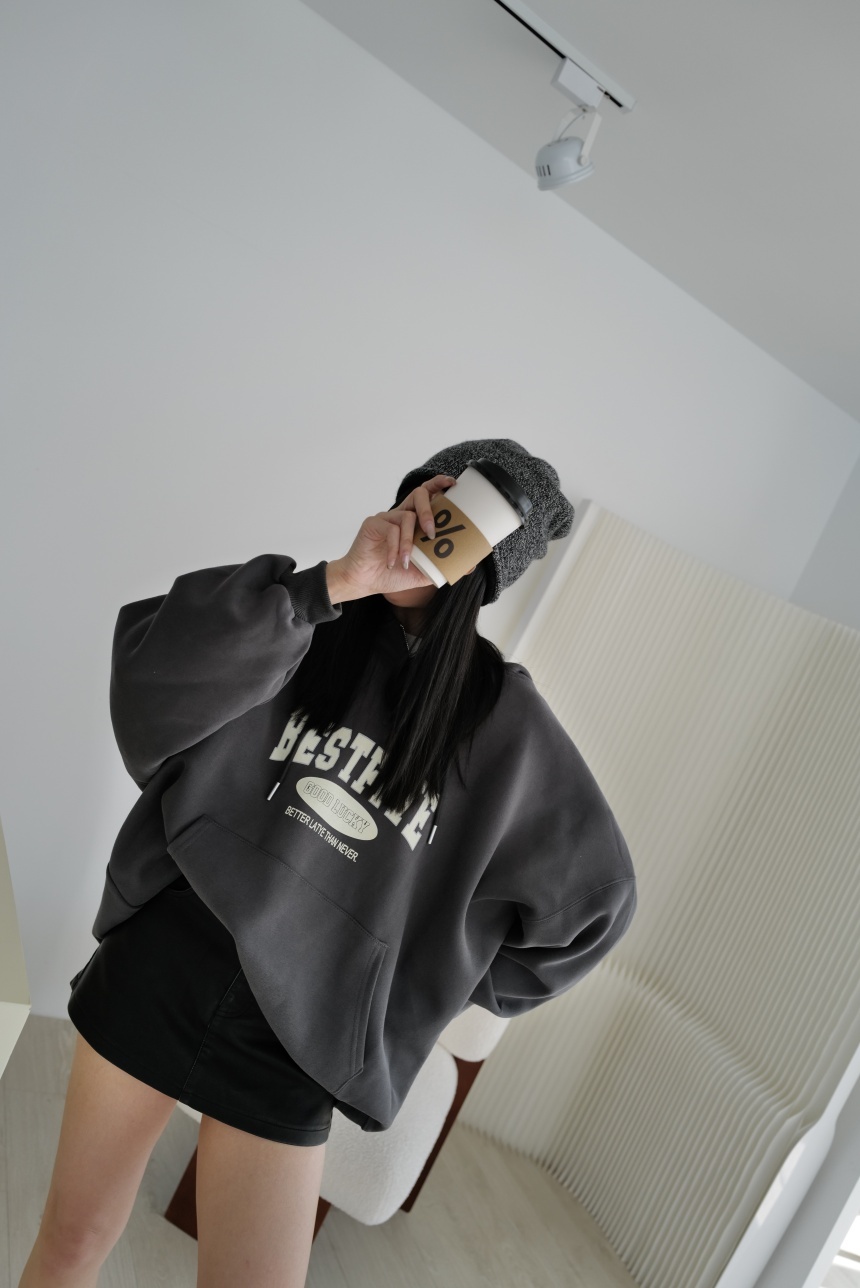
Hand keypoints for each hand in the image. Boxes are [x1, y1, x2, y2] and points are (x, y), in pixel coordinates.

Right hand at [329, 474, 456, 599]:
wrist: (366, 582)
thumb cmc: (392, 573)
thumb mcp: (422, 572)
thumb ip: (442, 566)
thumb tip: (469, 566)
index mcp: (414, 521)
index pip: (427, 495)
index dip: (439, 485)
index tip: (452, 483)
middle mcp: (401, 514)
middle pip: (419, 495)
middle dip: (429, 511)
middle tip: (433, 533)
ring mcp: (387, 517)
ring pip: (406, 516)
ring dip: (409, 541)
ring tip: (408, 561)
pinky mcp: (373, 524)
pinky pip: (390, 530)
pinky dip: (395, 548)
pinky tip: (393, 562)